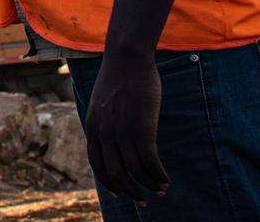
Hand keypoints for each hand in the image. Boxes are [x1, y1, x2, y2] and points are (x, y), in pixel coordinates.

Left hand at [84, 51, 167, 202]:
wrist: (127, 58)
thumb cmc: (118, 77)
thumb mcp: (102, 102)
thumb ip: (105, 121)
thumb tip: (113, 138)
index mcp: (92, 127)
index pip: (97, 164)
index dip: (109, 182)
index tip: (120, 192)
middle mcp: (104, 133)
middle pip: (116, 173)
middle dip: (131, 191)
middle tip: (144, 200)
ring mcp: (122, 132)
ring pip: (135, 171)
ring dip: (149, 185)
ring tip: (161, 189)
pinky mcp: (142, 128)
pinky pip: (151, 162)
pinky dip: (159, 175)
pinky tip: (166, 180)